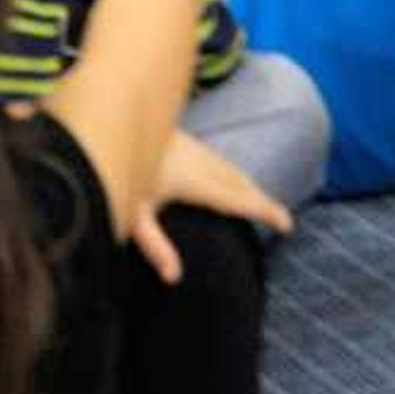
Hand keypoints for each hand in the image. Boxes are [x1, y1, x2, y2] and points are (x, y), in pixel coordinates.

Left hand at [126, 131, 292, 283]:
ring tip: (260, 201)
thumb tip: (174, 278)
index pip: (238, 200)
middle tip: (282, 219)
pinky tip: (226, 178)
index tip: (287, 224)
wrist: (108, 115)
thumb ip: (154, 246)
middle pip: (240, 183)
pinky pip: (217, 159)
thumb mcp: (132, 213)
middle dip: (261, 200)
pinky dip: (231, 173)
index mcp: (195, 181)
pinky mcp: (181, 138)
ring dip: (247, 184)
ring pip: (229, 168)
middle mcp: (200, 161)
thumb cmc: (113, 164)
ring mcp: (191, 147)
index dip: (264, 212)